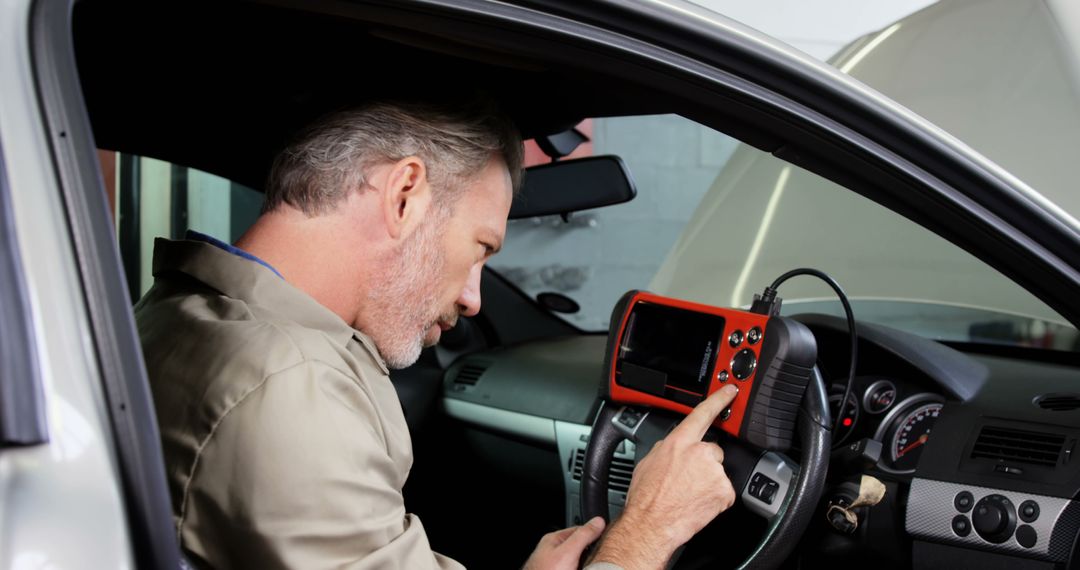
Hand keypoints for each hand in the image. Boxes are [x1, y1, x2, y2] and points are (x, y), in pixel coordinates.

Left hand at [522, 516, 605, 569]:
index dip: (593, 533)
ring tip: (595, 566)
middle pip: (579, 548)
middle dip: (591, 553)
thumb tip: (597, 522)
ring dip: (588, 565)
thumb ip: (583, 536)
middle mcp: (554, 554)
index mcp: (554, 541)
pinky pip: (577, 569)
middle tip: (601, 556)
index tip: (606, 536)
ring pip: (578, 563)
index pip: (578, 529)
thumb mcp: (568, 551)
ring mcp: (557, 567)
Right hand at [589, 384, 739, 569]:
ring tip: (689, 495)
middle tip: (687, 481)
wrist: (651, 525)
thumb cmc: (645, 498)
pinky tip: (698, 503)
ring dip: (708, 483)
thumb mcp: (648, 462)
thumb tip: (671, 447)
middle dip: (704, 464)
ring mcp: (714, 472)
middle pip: (713, 450)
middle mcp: (699, 452)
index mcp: (679, 442)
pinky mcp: (724, 491)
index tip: (731, 390)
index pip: (703, 413)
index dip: (719, 399)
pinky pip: (724, 492)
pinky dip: (715, 499)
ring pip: (717, 473)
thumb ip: (666, 449)